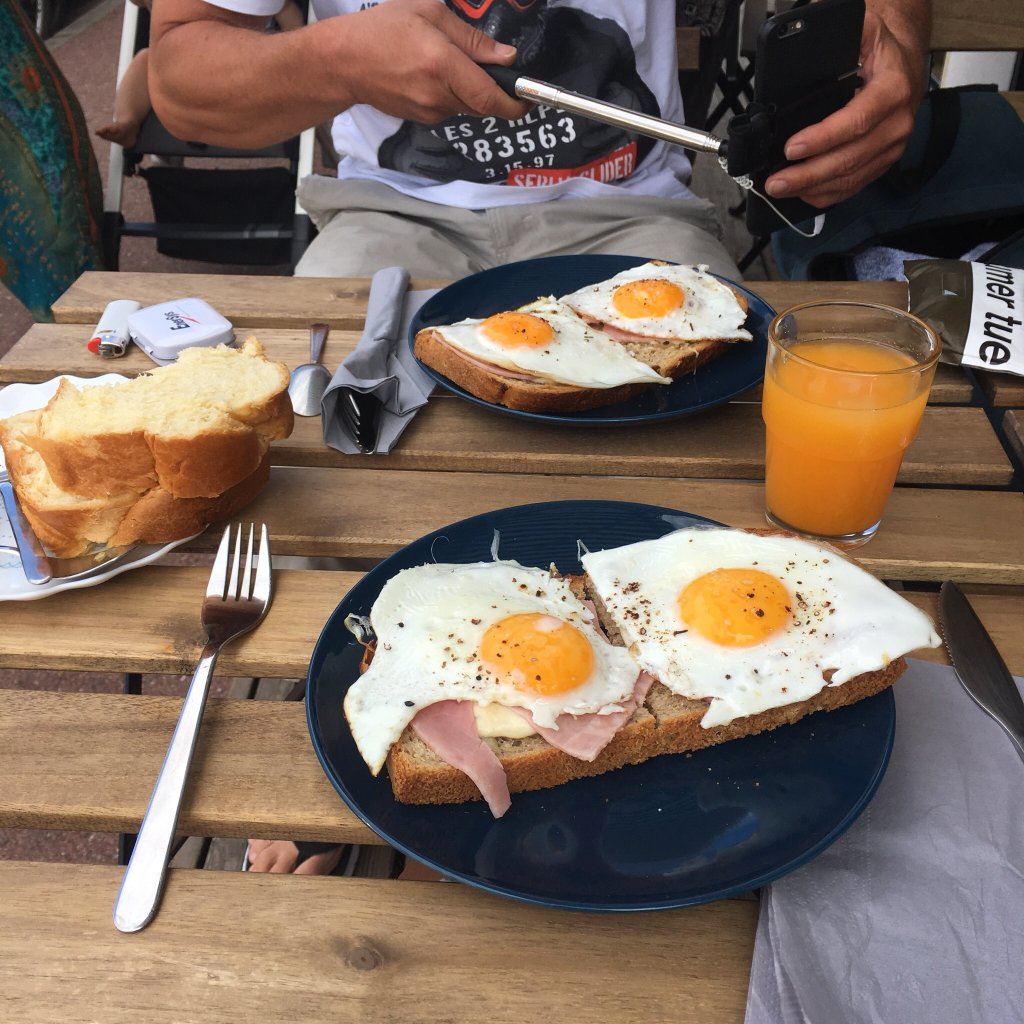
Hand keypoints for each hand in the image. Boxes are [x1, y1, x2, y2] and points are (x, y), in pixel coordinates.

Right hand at [333, 0, 528, 122]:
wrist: (343, 62)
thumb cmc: (382, 29)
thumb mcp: (429, 13)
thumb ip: (472, 38)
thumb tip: (506, 56)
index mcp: (443, 66)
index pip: (489, 98)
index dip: (515, 103)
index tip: (529, 99)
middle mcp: (438, 95)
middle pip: (483, 105)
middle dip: (494, 91)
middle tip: (492, 69)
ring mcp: (430, 112)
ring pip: (467, 107)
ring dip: (471, 90)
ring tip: (449, 62)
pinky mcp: (422, 119)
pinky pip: (450, 108)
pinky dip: (453, 93)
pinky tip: (433, 73)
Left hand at [765, 9, 927, 207]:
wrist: (905, 58)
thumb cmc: (880, 45)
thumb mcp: (863, 29)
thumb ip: (835, 43)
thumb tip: (798, 54)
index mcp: (893, 88)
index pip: (855, 122)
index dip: (822, 139)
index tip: (791, 148)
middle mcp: (897, 122)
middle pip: (849, 159)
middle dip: (808, 174)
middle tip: (776, 180)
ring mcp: (893, 145)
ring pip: (850, 177)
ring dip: (812, 187)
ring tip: (781, 188)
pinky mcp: (885, 160)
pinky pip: (856, 185)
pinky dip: (827, 193)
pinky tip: (804, 194)